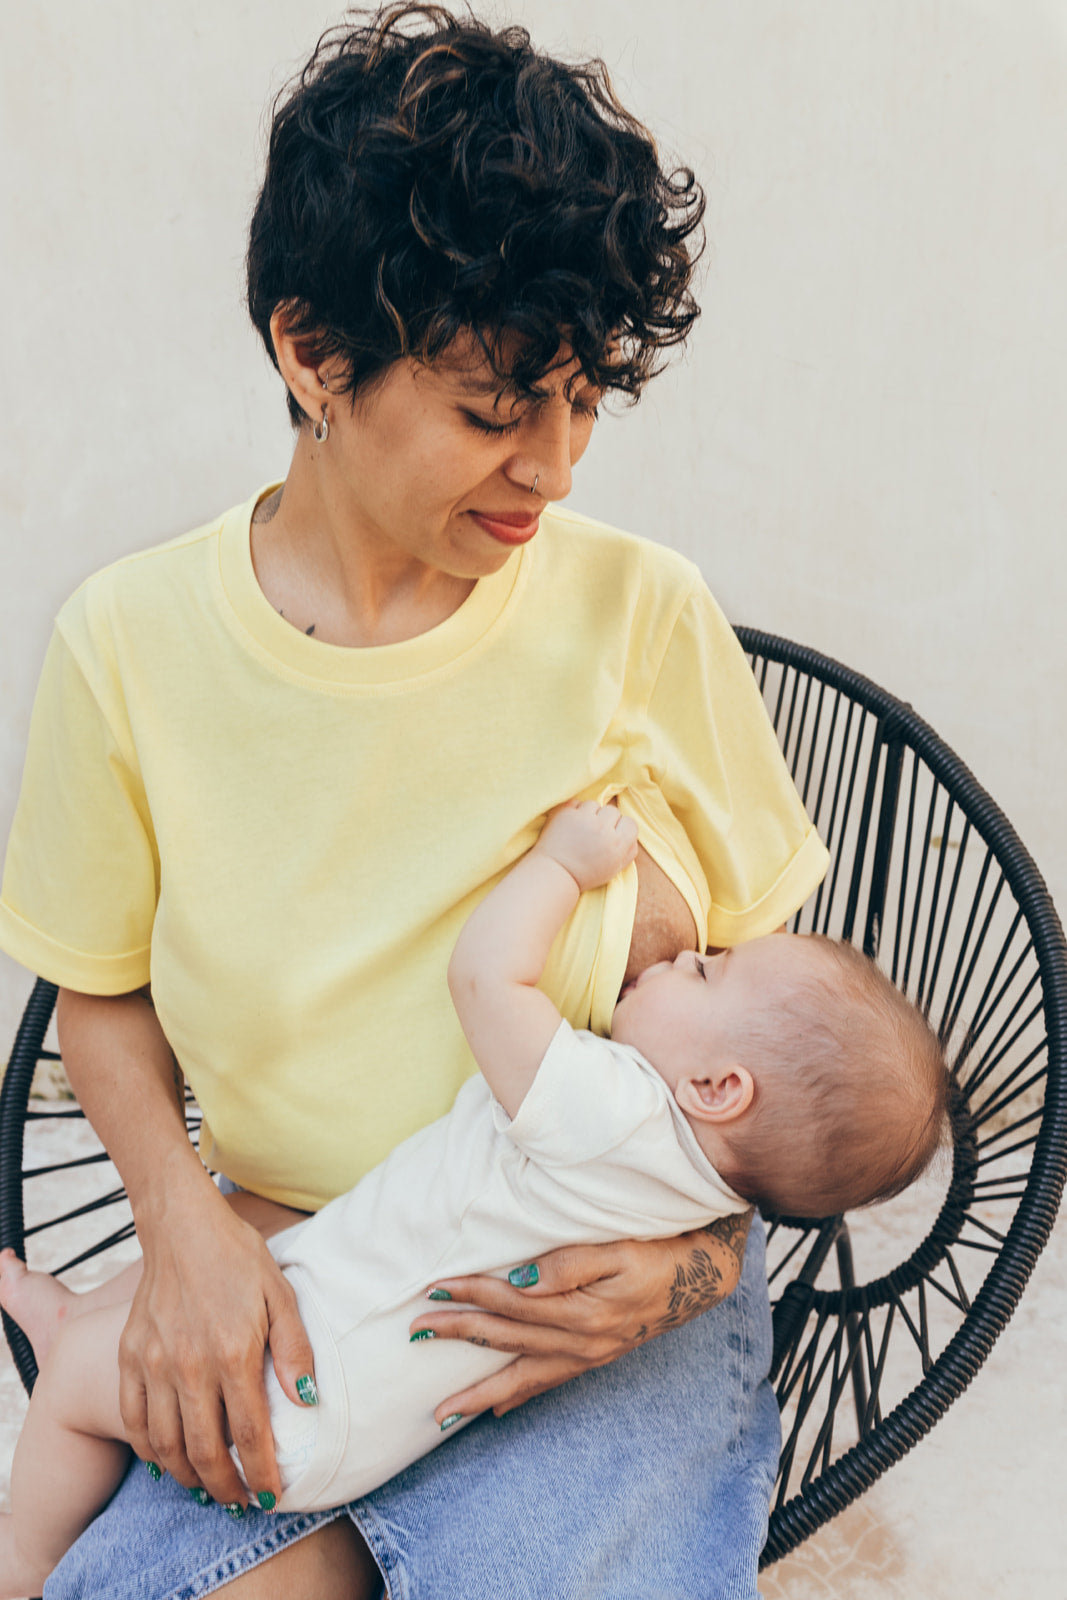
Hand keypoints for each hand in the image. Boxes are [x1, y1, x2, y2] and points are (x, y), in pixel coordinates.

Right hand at [119, 1179, 315, 1508]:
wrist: (182, 1226)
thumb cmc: (237, 1258)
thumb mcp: (280, 1294)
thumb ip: (294, 1349)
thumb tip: (306, 1401)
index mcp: (233, 1353)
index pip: (251, 1434)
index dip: (262, 1473)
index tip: (271, 1495)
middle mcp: (189, 1366)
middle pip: (204, 1452)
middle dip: (226, 1487)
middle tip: (240, 1501)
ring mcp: (153, 1363)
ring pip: (166, 1446)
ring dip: (187, 1477)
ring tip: (208, 1486)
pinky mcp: (128, 1357)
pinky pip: (132, 1421)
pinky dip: (149, 1450)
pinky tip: (168, 1458)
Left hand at [410, 1212, 751, 1423]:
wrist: (702, 1275)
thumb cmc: (658, 1251)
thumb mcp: (618, 1248)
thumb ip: (570, 1263)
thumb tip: (520, 1278)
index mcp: (581, 1312)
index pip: (510, 1303)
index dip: (471, 1293)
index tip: (434, 1288)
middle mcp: (581, 1342)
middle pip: (507, 1340)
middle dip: (459, 1336)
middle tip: (415, 1333)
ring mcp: (588, 1356)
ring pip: (522, 1375)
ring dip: (479, 1389)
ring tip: (441, 1411)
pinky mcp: (595, 1357)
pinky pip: (548, 1383)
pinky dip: (519, 1395)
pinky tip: (498, 1407)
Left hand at [534, 800, 637, 892]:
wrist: (554, 874)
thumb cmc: (585, 874)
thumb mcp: (614, 870)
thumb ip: (629, 851)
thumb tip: (631, 835)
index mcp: (617, 844)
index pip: (630, 823)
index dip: (621, 829)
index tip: (611, 836)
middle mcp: (602, 828)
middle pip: (612, 811)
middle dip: (605, 820)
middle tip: (594, 834)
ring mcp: (582, 819)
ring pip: (594, 804)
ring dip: (589, 814)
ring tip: (580, 829)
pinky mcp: (565, 813)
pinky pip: (576, 802)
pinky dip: (574, 811)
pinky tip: (571, 825)